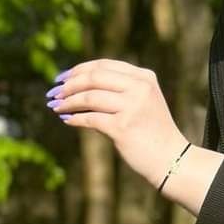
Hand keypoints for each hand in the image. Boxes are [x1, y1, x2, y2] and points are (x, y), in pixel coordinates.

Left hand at [48, 60, 186, 189]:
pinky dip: (75, 119)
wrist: (169, 158)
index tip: (62, 77)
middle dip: (70, 84)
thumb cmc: (151, 133)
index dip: (79, 69)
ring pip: (90, 97)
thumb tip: (80, 92)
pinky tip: (67, 120)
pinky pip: (91, 119)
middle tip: (53, 92)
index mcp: (144, 77)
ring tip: (56, 106)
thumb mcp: (140, 104)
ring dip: (69, 101)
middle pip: (95, 77)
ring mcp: (132, 106)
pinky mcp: (123, 127)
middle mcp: (139, 88)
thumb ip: (118, 93)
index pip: (104, 65)